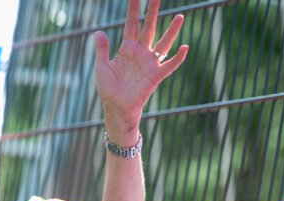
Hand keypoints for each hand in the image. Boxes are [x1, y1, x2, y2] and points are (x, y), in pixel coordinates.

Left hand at [94, 0, 188, 138]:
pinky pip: (169, 65)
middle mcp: (141, 52)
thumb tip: (98, 32)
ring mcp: (150, 63)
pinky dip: (178, 58)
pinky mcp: (156, 76)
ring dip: (171, 31)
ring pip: (163, 43)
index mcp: (127, 48)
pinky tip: (184, 47)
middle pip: (149, 27)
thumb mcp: (101, 68)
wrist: (117, 107)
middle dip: (153, 12)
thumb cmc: (108, 89)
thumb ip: (102, 50)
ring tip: (179, 16)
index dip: (133, 10)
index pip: (131, 24)